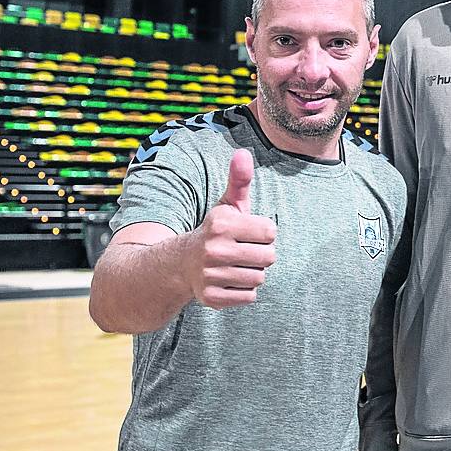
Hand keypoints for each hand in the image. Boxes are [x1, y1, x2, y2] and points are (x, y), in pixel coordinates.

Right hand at [183, 149, 276, 307]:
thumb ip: (239, 180)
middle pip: (269, 257)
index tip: (246, 233)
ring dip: (252, 273)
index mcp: (221, 224)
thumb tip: (243, 153)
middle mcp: (213, 249)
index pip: (271, 232)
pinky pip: (249, 297)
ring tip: (234, 265)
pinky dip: (243, 291)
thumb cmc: (216, 231)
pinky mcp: (211, 298)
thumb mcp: (227, 205)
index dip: (263, 233)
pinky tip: (228, 281)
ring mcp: (210, 275)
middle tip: (242, 251)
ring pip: (259, 278)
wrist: (179, 264)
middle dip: (261, 255)